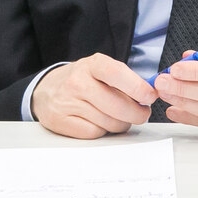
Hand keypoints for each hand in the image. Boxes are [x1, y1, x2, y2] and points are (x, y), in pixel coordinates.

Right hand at [31, 53, 156, 138]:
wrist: (46, 90)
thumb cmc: (83, 79)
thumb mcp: (102, 69)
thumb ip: (126, 79)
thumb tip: (150, 95)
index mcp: (92, 64)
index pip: (117, 74)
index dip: (138, 87)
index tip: (150, 96)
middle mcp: (77, 82)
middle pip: (117, 105)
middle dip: (137, 113)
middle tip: (143, 114)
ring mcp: (67, 102)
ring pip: (109, 122)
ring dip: (122, 123)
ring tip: (121, 117)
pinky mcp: (59, 121)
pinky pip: (94, 132)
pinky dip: (103, 130)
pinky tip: (101, 122)